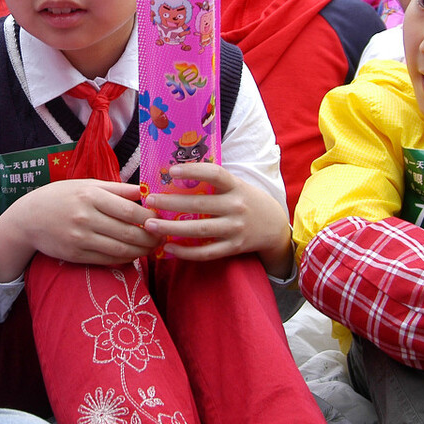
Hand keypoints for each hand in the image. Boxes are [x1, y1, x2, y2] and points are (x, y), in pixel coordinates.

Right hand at [0, 179, 159, 281]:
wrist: (28, 219)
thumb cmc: (61, 197)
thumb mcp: (87, 184)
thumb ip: (117, 188)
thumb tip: (146, 192)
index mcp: (91, 195)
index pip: (131, 210)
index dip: (151, 219)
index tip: (162, 220)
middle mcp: (86, 217)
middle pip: (129, 232)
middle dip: (152, 238)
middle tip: (163, 238)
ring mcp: (80, 238)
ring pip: (121, 249)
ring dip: (142, 251)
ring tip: (152, 248)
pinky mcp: (76, 255)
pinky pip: (108, 260)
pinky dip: (125, 259)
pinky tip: (133, 254)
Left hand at [141, 162, 291, 275]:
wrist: (274, 227)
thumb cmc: (246, 200)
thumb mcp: (236, 185)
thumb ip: (213, 182)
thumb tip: (174, 174)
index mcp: (235, 186)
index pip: (215, 174)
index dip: (193, 171)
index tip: (171, 170)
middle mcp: (236, 206)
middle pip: (199, 205)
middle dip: (170, 203)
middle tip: (149, 201)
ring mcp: (235, 229)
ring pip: (199, 230)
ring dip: (172, 229)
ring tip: (150, 225)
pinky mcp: (234, 247)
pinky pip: (207, 252)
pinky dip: (187, 252)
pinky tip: (168, 248)